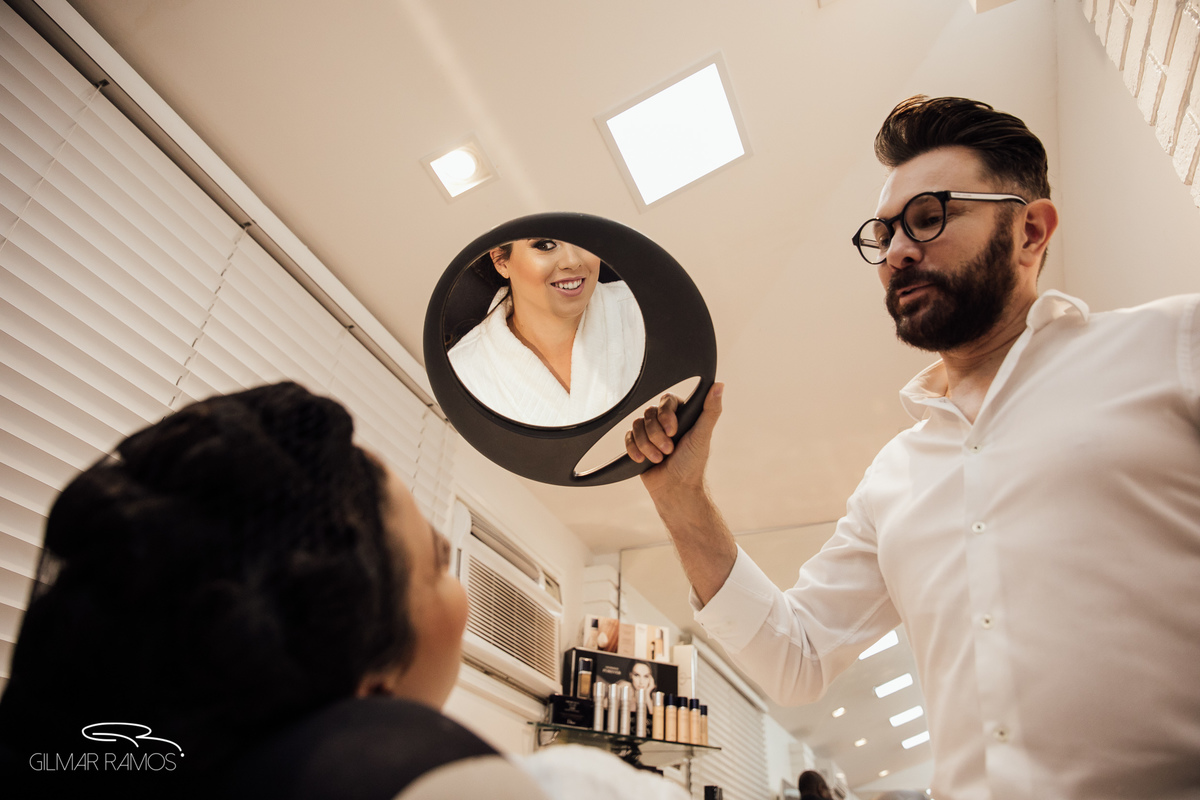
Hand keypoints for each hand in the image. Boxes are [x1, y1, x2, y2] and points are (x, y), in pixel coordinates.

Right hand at [625, 383, 723, 497]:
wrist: (675, 490)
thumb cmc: (692, 465)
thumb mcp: (702, 436)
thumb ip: (711, 411)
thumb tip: (719, 386)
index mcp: (682, 416)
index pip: (666, 401)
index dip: (666, 415)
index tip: (673, 431)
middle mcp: (665, 422)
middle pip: (649, 414)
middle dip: (657, 435)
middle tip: (669, 451)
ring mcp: (650, 433)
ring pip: (637, 425)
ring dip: (647, 445)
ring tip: (659, 459)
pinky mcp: (638, 445)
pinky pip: (628, 437)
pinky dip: (634, 449)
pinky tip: (642, 460)